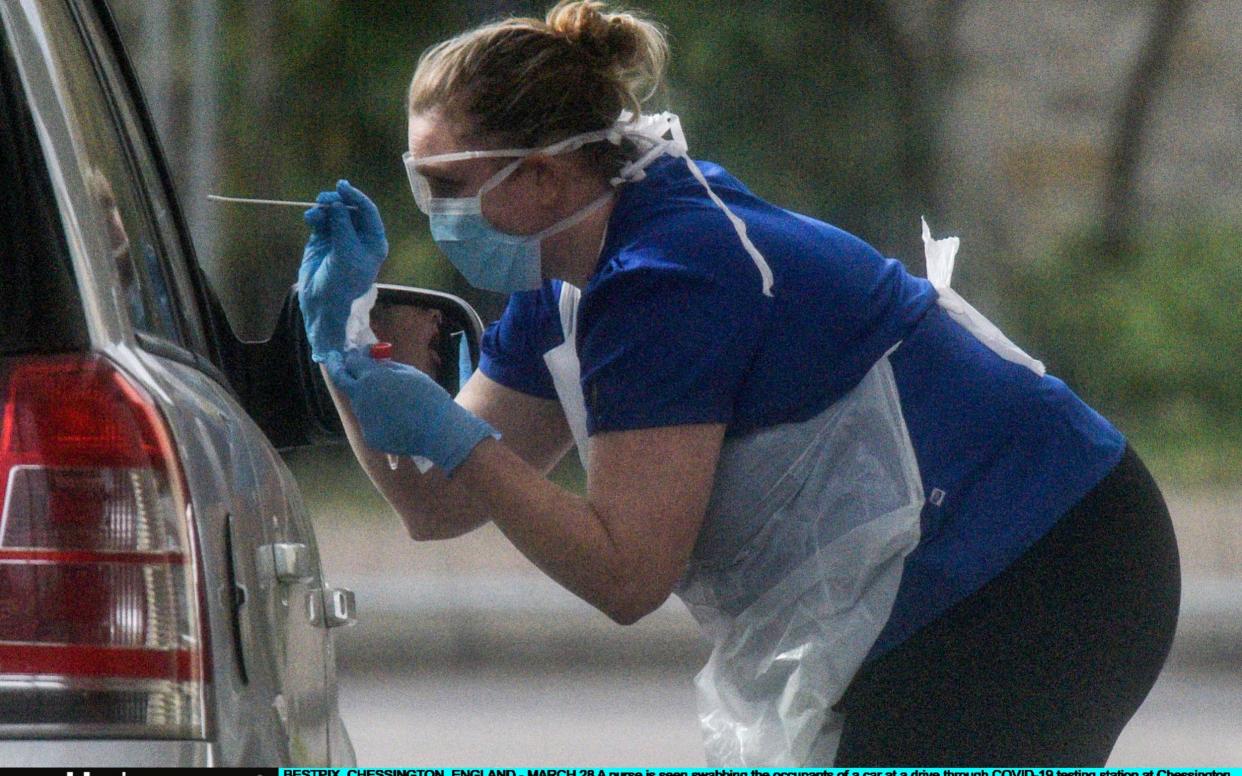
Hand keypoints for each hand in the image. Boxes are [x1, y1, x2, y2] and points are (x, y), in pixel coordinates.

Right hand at [298, 180, 387, 361]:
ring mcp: (340, 237)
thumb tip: (337, 203)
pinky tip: (310, 218)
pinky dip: (315, 217)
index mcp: (373, 241)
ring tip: (314, 212)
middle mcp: (358, 237)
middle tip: (323, 198)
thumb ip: (342, 225)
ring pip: (333, 213)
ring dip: (324, 209)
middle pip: (350, 209)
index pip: (368, 212)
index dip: (356, 197)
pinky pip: (320, 221)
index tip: (342, 187)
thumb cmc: (342, 281)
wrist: (322, 302)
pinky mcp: (322, 240)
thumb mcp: (346, 252)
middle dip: (337, 201)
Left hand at [326, 349, 497, 473]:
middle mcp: (361, 396)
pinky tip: (396, 420)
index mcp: (372, 377)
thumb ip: (386, 366)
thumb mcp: (409, 373)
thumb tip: (372, 360)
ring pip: (358, 401)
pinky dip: (378, 418)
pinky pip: (369, 421)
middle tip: (334, 360)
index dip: (353, 355)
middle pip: (340, 380)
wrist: (438, 430)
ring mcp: (363, 417)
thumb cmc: (428, 397)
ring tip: (391, 401)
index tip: (352, 353)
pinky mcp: (369, 435)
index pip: (352, 361)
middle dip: (336, 368)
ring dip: (366, 396)